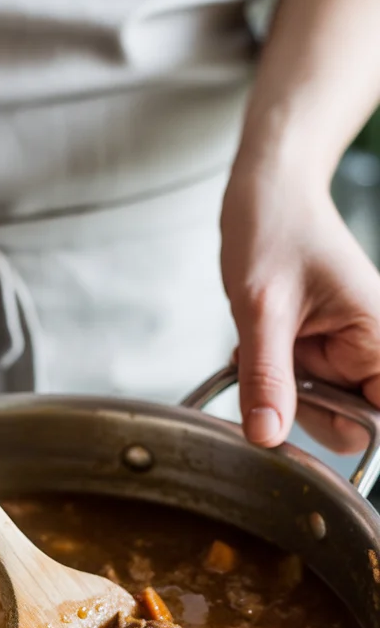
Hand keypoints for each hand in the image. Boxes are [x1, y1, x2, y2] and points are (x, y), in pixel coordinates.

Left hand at [221, 156, 379, 451]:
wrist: (268, 191)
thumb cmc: (275, 227)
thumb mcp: (261, 309)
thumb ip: (267, 377)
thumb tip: (267, 436)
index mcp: (379, 336)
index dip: (343, 425)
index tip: (298, 409)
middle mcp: (373, 346)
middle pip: (349, 422)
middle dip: (300, 405)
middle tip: (268, 365)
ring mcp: (349, 348)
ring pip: (320, 407)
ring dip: (280, 387)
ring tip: (262, 341)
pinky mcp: (326, 346)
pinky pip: (302, 385)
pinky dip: (274, 373)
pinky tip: (261, 340)